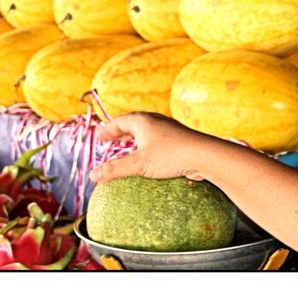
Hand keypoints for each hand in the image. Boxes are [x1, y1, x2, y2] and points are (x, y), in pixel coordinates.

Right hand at [89, 112, 214, 183]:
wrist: (204, 155)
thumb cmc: (171, 155)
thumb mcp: (140, 164)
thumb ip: (115, 169)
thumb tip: (92, 175)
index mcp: (143, 121)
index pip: (119, 121)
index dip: (107, 129)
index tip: (99, 138)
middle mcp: (155, 121)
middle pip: (132, 123)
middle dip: (120, 132)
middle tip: (109, 141)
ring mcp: (167, 129)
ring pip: (146, 131)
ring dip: (133, 138)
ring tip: (126, 148)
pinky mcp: (177, 140)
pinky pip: (156, 139)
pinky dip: (146, 145)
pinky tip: (148, 157)